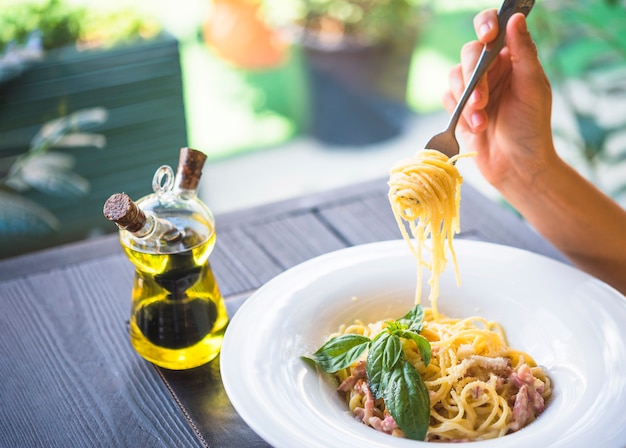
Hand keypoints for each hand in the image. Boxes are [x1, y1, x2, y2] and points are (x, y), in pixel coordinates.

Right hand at [443, 10, 555, 192]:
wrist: (516, 167)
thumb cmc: (531, 128)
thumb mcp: (532, 88)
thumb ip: (524, 52)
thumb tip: (516, 18)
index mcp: (513, 58)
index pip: (495, 28)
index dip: (486, 25)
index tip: (487, 37)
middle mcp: (492, 69)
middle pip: (470, 52)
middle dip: (473, 77)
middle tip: (482, 101)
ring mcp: (474, 88)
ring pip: (455, 75)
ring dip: (466, 99)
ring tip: (481, 120)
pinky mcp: (458, 107)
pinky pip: (446, 97)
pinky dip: (459, 112)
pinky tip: (476, 127)